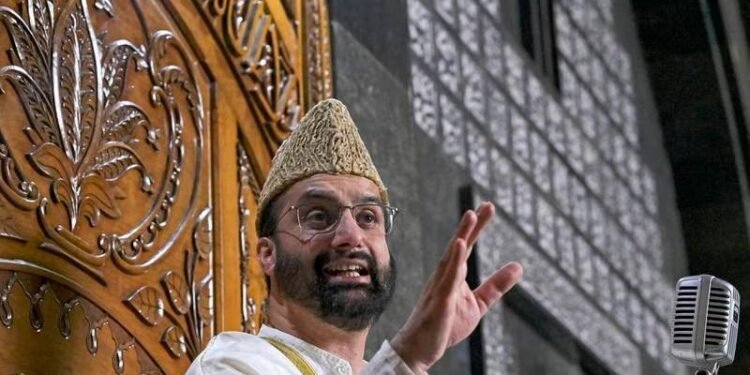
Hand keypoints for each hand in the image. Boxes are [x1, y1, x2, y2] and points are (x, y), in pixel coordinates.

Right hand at [390, 202, 522, 373]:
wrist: (419, 348)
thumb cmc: (444, 325)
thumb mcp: (477, 304)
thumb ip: (496, 285)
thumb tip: (518, 266)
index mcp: (453, 275)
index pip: (467, 246)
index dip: (477, 227)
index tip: (487, 207)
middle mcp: (444, 275)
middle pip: (459, 245)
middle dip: (472, 225)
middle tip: (486, 205)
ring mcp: (440, 287)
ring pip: (451, 256)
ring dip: (461, 235)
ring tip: (471, 215)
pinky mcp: (440, 301)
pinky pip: (448, 278)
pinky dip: (454, 260)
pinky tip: (460, 245)